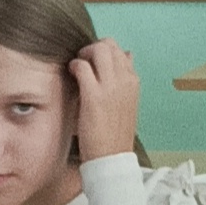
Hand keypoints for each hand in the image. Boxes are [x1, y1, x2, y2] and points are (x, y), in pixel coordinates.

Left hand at [71, 38, 140, 160]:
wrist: (112, 159)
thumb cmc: (115, 134)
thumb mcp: (128, 102)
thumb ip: (126, 78)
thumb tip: (129, 54)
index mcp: (133, 83)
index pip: (120, 51)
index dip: (104, 53)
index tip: (94, 63)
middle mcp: (125, 81)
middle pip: (109, 45)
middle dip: (92, 48)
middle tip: (83, 61)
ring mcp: (110, 87)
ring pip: (98, 50)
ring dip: (83, 55)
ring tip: (77, 69)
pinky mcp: (94, 96)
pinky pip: (82, 66)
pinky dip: (74, 66)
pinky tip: (72, 76)